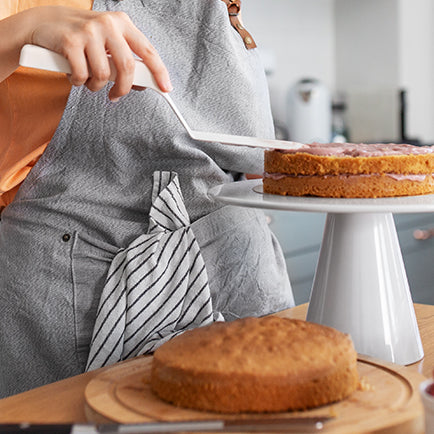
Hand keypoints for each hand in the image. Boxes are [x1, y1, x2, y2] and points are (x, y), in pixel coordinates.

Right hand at [2, 6, 171, 99]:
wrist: (43, 23)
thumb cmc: (82, 37)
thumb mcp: (108, 43)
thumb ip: (125, 60)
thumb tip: (143, 83)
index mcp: (122, 23)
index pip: (147, 50)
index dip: (159, 71)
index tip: (166, 88)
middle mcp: (108, 24)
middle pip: (127, 67)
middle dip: (123, 88)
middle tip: (116, 96)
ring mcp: (89, 31)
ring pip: (103, 75)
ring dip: (96, 86)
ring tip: (89, 80)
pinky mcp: (70, 41)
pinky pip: (83, 76)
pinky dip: (79, 82)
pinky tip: (74, 75)